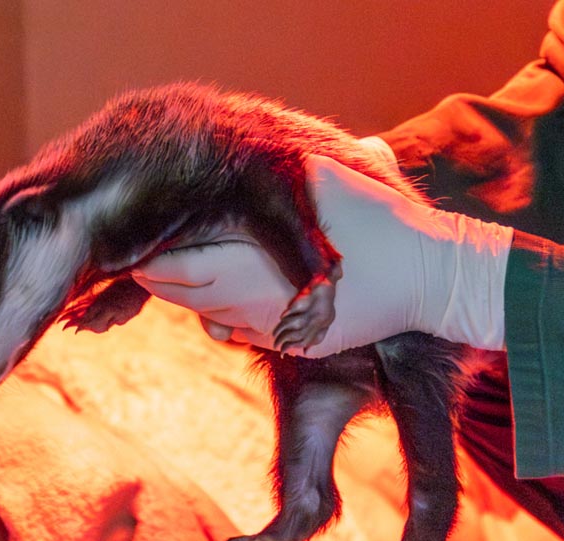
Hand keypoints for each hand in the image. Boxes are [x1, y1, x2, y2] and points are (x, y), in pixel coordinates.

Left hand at [133, 147, 512, 355]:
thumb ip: (265, 183)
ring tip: (181, 276)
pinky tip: (229, 300)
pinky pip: (247, 335)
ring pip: (214, 319)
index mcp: (245, 266)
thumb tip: (225, 172)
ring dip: (196, 299)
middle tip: (144, 264)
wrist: (429, 278)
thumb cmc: (373, 221)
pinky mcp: (299, 345)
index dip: (150, 263)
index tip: (134, 250)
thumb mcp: (317, 181)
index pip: (174, 272)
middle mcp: (252, 305)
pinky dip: (229, 318)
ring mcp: (276, 330)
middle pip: (187, 299)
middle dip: (163, 283)